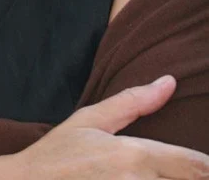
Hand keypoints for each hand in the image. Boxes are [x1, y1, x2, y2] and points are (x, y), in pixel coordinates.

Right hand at [14, 76, 208, 178]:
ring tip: (159, 176)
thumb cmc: (58, 154)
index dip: (206, 166)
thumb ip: (134, 102)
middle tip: (176, 171)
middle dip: (190, 177)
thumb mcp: (91, 120)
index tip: (205, 166)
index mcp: (134, 156)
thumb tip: (169, 81)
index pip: (194, 165)